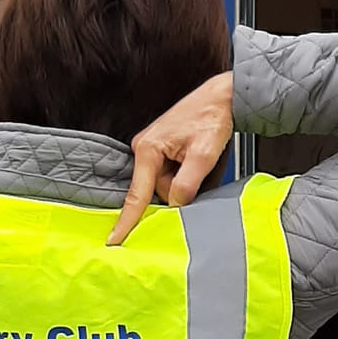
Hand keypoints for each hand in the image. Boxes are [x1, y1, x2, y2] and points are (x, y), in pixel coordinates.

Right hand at [108, 73, 233, 245]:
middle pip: (156, 190)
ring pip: (165, 184)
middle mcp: (144, 148)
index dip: (127, 220)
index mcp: (148, 149)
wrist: (222, 98)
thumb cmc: (211, 117)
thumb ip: (186, 184)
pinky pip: (169, 174)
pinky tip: (195, 159)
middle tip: (199, 168)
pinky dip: (184, 173)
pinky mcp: (161, 150)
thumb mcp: (203, 155)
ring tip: (200, 158)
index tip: (115, 240)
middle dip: (178, 188)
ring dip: (183, 180)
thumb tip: (175, 204)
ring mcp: (151, 149)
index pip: (137, 195)